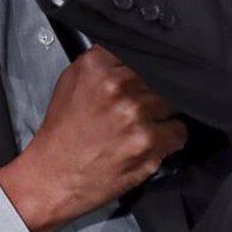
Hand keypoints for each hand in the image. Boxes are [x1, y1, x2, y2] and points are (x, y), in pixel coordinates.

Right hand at [0, 47, 188, 231]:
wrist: (52, 177)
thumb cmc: (61, 136)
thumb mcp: (69, 84)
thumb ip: (100, 65)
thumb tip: (129, 56)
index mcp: (97, 67)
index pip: (140, 54)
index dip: (142, 70)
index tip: (141, 80)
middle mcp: (117, 86)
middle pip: (159, 78)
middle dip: (151, 94)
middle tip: (136, 110)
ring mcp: (135, 113)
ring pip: (172, 103)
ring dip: (161, 116)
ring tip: (141, 128)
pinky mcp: (148, 141)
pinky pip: (179, 131)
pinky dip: (170, 138)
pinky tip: (151, 143)